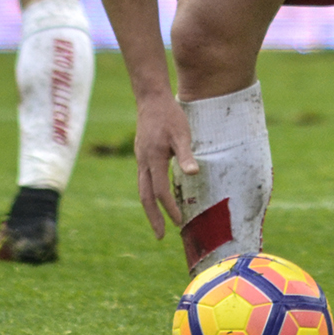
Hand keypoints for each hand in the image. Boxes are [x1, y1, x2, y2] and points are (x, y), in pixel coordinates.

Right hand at [133, 93, 198, 239]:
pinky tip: (157, 196)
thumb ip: (186, 155)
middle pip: (145, 196)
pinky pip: (143, 180)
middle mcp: (143, 162)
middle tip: (160, 236)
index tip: (180, 221)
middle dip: (153, 217)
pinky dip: (149, 193)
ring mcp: (140, 158)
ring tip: (157, 221)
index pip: (160, 191)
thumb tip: (193, 174)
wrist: (151, 98)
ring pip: (142, 189)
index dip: (170, 208)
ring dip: (149, 207)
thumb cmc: (170, 115)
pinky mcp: (141, 154)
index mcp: (153, 160)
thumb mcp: (182, 133)